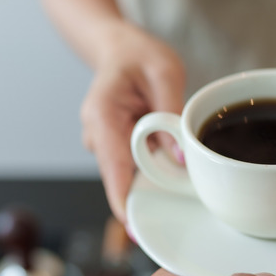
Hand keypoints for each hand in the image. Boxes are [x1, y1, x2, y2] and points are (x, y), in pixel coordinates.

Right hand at [80, 23, 185, 223]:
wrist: (119, 50)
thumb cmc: (139, 56)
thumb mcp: (165, 72)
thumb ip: (171, 112)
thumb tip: (179, 156)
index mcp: (103, 114)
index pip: (112, 164)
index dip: (122, 197)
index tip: (132, 225)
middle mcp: (96, 133)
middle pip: (118, 176)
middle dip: (143, 193)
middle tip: (172, 203)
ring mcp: (101, 143)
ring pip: (126, 173)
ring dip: (150, 176)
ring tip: (172, 160)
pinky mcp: (112, 149)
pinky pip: (131, 166)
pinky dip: (148, 167)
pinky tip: (163, 155)